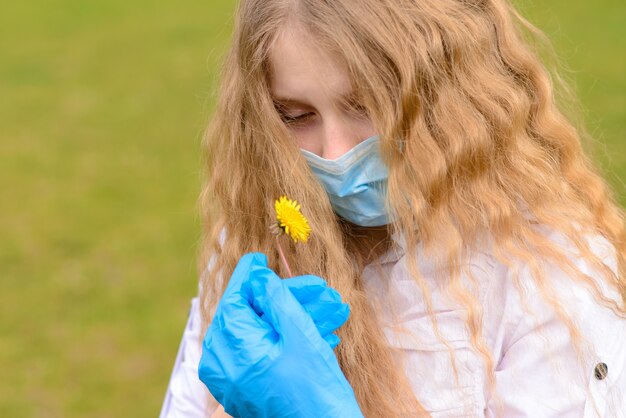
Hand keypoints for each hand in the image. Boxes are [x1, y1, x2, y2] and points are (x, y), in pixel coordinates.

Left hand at [198, 252, 363, 417]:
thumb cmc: (316, 390)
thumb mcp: (299, 335)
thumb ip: (276, 299)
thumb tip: (258, 276)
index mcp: (230, 349)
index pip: (235, 299)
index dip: (249, 276)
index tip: (260, 258)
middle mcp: (223, 365)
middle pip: (253, 314)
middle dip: (288, 300)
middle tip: (319, 291)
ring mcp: (234, 378)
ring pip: (263, 332)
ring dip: (297, 318)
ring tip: (331, 311)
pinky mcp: (247, 387)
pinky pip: (264, 351)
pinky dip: (289, 338)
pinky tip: (320, 331)